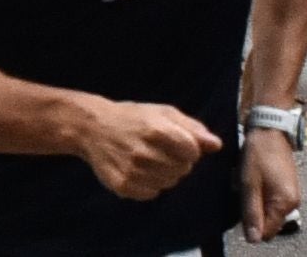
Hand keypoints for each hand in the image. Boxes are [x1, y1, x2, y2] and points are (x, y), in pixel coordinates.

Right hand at [78, 100, 221, 201]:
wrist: (90, 127)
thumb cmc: (132, 118)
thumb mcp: (162, 113)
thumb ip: (192, 128)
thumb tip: (216, 145)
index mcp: (157, 130)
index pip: (193, 152)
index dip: (187, 147)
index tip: (174, 141)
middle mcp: (145, 153)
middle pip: (183, 169)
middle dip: (176, 160)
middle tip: (157, 149)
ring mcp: (133, 172)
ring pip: (169, 183)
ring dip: (163, 173)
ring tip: (146, 159)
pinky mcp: (123, 186)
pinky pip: (152, 193)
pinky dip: (148, 184)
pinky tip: (136, 170)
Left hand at [241, 128, 301, 241]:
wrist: (269, 129)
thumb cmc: (258, 154)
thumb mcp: (249, 183)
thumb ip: (252, 212)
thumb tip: (254, 239)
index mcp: (285, 204)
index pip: (268, 232)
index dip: (251, 225)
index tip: (239, 207)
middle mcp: (293, 203)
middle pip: (268, 222)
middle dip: (253, 213)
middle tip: (241, 191)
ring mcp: (290, 195)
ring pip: (268, 211)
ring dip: (255, 203)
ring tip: (246, 184)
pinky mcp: (286, 187)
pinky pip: (270, 200)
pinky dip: (259, 195)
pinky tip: (251, 180)